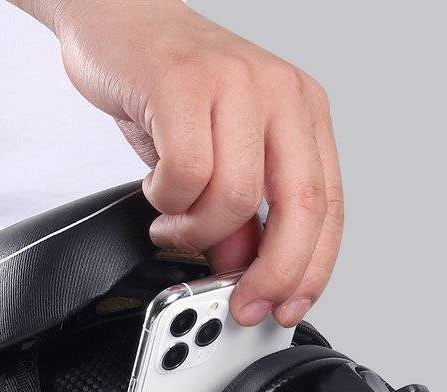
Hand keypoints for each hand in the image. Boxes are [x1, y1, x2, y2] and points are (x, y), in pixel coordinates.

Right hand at [15, 0, 342, 327]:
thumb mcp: (215, 160)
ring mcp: (237, 84)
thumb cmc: (167, 91)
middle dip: (270, 272)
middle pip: (300, 207)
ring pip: (235, 197)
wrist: (119, 20)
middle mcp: (280, 95)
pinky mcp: (185, 83)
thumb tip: (244, 272)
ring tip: (172, 223)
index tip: (284, 308)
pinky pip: (185, 173)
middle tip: (239, 301)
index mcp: (301, 114)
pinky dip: (165, 199)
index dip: (311, 270)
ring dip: (195, 231)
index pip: (328, 208)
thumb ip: (237, 218)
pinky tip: (156, 190)